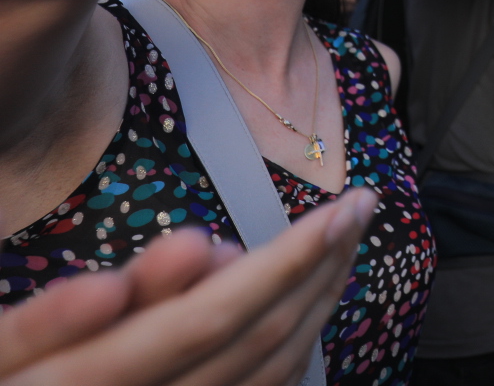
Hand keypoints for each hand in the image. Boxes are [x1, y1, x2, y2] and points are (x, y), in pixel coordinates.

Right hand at [0, 189, 373, 385]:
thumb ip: (52, 318)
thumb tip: (171, 257)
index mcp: (96, 384)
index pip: (217, 313)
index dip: (289, 258)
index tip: (344, 204)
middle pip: (261, 339)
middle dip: (322, 265)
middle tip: (365, 202)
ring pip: (275, 370)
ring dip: (321, 300)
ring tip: (347, 238)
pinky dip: (298, 344)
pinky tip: (310, 303)